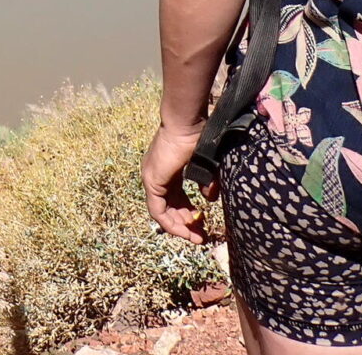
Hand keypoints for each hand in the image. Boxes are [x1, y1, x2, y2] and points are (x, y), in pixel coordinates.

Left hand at [142, 122, 214, 243]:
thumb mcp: (206, 166)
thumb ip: (207, 184)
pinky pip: (157, 210)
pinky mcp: (152, 182)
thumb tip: (209, 200)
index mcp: (168, 170)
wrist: (188, 123)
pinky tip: (185, 230)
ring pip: (162, 212)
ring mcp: (152, 178)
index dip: (188, 213)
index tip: (203, 224)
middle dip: (185, 224)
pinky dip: (170, 223)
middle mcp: (157, 175)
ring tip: (196, 237)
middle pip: (169, 207)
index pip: (175, 198)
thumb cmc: (198, 138)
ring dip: (179, 227)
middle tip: (201, 236)